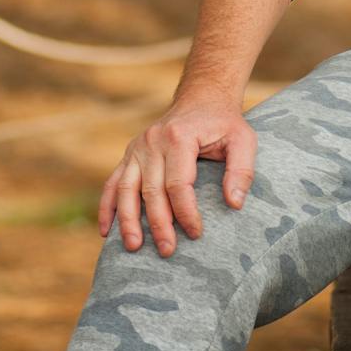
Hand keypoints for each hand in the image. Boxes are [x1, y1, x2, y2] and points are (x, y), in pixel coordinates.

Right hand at [97, 92, 256, 256]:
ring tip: (134, 247)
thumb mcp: (243, 140)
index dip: (186, 212)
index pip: (178, 183)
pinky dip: (107, 207)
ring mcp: (137, 148)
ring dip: (127, 220)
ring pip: (126, 189)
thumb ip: (242, 171)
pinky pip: (113, 182)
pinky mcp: (130, 154)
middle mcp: (153, 142)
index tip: (196, 233)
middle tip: (167, 251)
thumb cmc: (224, 124)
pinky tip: (106, 231)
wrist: (202, 99)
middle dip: (158, 224)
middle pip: (151, 190)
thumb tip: (234, 204)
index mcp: (180, 137)